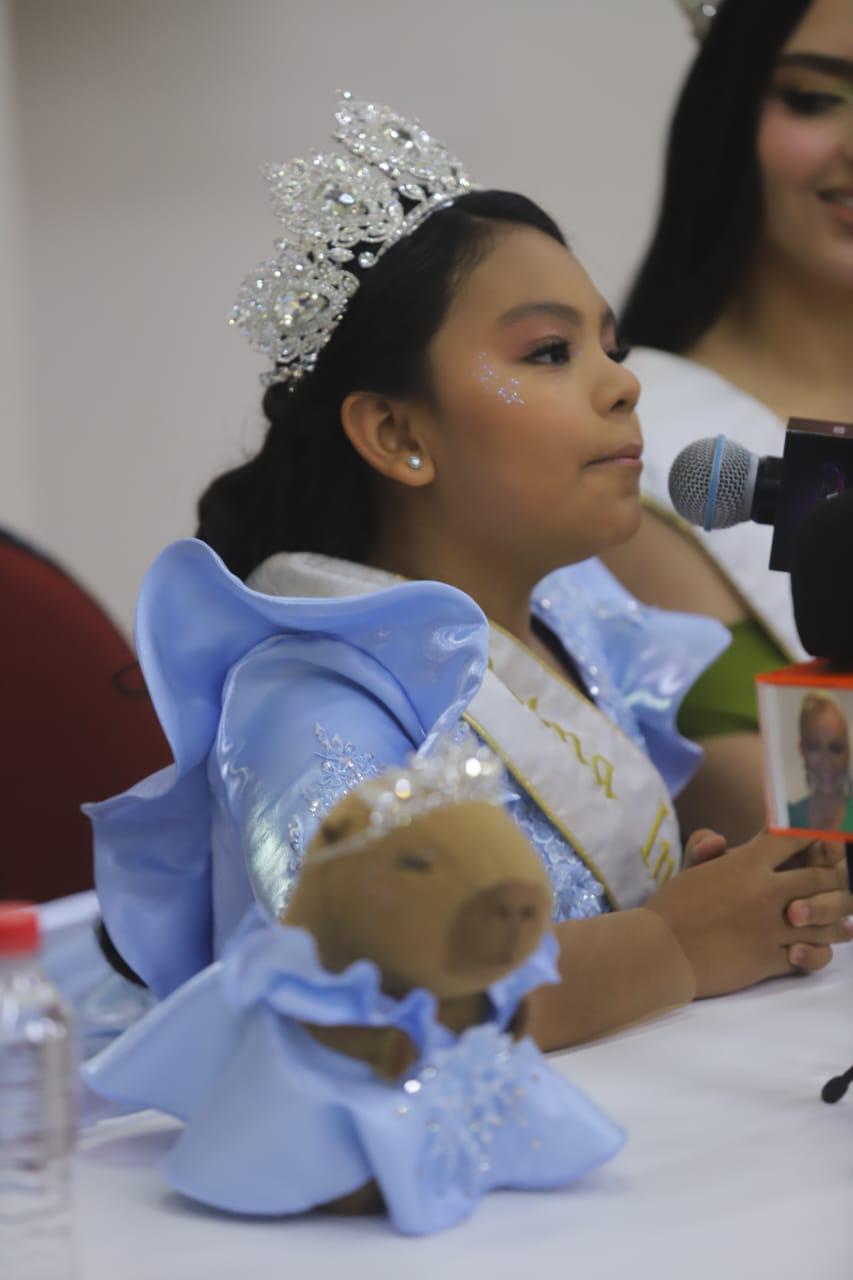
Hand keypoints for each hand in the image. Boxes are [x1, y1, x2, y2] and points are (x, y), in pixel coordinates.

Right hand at [647, 833, 852, 997]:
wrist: (661, 950)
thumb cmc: (673, 906)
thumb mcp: (690, 870)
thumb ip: (707, 848)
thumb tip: (719, 839)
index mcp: (747, 864)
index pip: (794, 840)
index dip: (814, 838)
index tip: (823, 840)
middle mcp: (766, 891)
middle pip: (820, 879)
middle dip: (832, 879)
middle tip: (836, 880)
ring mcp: (771, 927)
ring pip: (823, 921)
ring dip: (834, 919)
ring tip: (840, 919)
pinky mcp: (770, 959)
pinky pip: (810, 955)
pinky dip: (816, 952)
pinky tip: (813, 947)